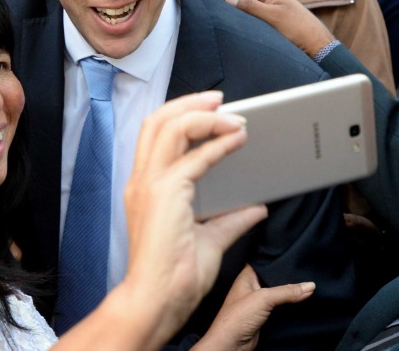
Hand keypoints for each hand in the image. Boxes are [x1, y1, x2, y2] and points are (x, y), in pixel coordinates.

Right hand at [108, 92, 266, 344]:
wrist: (158, 300)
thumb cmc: (175, 276)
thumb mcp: (211, 240)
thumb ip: (231, 219)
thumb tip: (257, 206)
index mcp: (144, 187)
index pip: (155, 135)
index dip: (181, 115)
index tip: (209, 110)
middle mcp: (142, 180)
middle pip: (157, 121)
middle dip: (189, 103)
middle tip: (219, 99)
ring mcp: (149, 184)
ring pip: (170, 127)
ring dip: (203, 115)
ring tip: (232, 116)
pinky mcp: (165, 193)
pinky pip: (193, 157)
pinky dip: (217, 143)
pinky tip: (238, 140)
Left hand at [193, 266, 314, 350]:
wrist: (231, 344)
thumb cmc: (236, 318)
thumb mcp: (264, 298)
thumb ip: (287, 291)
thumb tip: (310, 285)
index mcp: (246, 276)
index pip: (263, 260)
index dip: (277, 255)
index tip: (293, 249)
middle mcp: (251, 286)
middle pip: (273, 276)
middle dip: (287, 273)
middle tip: (305, 265)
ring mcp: (258, 301)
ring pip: (278, 291)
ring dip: (290, 290)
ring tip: (308, 280)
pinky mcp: (264, 315)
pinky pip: (280, 306)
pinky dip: (290, 303)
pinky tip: (302, 299)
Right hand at [210, 0, 334, 58]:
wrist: (318, 46)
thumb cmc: (298, 30)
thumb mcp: (273, 17)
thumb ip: (251, 6)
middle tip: (208, 4)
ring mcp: (271, 7)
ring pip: (246, 1)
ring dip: (232, 4)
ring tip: (217, 12)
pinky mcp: (273, 18)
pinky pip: (252, 11)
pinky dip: (240, 13)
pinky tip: (234, 22)